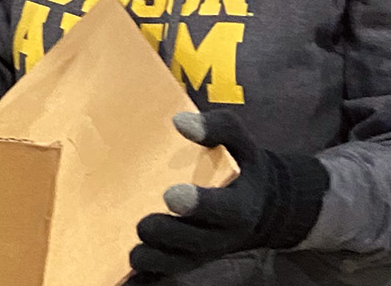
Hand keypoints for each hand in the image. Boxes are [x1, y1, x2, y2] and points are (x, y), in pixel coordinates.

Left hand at [126, 111, 328, 282]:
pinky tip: (128, 259)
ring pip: (181, 261)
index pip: (224, 209)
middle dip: (170, 235)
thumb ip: (218, 128)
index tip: (171, 196)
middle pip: (198, 242)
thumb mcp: (241, 143)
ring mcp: (206, 249)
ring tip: (134, 248)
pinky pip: (171, 269)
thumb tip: (180, 121)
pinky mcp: (190, 257)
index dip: (199, 205)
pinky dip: (151, 268)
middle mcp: (224, 233)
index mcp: (240, 205)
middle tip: (145, 224)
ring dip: (156, 257)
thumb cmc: (243, 166)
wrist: (262, 204)